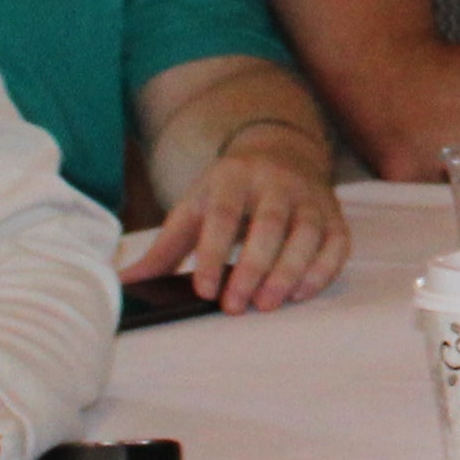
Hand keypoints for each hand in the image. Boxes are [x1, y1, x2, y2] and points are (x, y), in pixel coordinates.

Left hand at [126, 137, 346, 310]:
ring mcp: (308, 197)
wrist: (280, 152)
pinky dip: (322, 269)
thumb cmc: (228, 193)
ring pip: (306, 232)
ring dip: (289, 271)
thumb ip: (164, 249)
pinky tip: (301, 293)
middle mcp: (274, 183)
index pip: (221, 215)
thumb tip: (124, 284)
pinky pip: (336, 242)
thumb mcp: (193, 208)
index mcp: (232, 178)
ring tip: (268, 304)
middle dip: (253, 267)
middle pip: (269, 224)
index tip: (203, 290)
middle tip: (236, 307)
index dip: (212, 252)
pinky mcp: (333, 214)